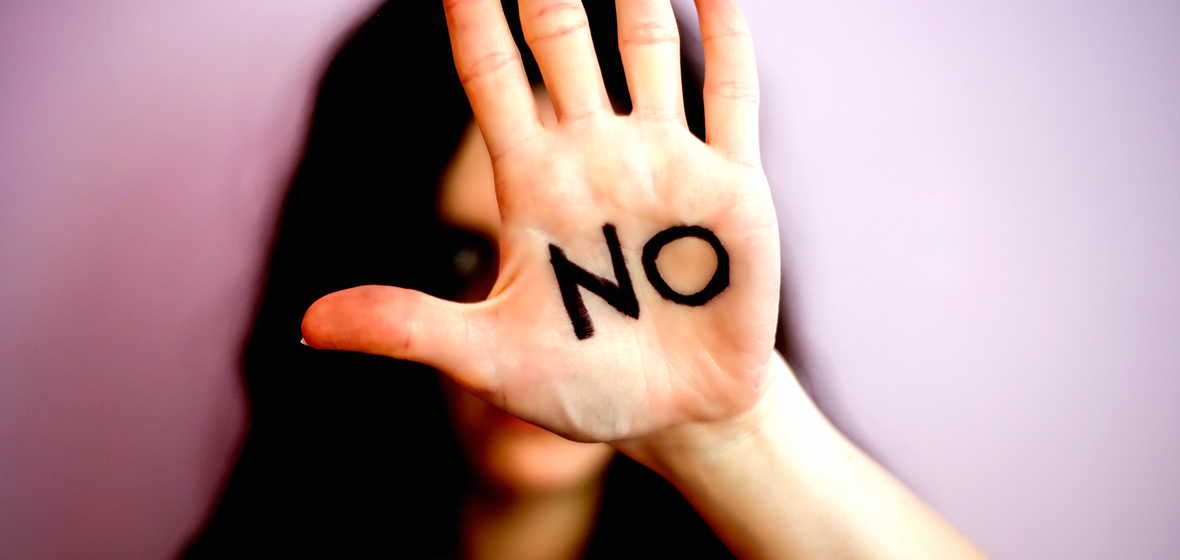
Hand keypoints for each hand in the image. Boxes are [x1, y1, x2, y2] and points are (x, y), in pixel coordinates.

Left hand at [301, 0, 778, 442]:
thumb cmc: (581, 387)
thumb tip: (306, 325)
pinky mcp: (730, 188)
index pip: (492, 74)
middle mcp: (594, 157)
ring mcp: (664, 163)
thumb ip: (409, 327)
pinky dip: (728, 38)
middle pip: (564, 42)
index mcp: (531, 184)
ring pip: (648, 49)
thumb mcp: (490, 361)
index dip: (471, 14)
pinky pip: (731, 96)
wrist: (677, 416)